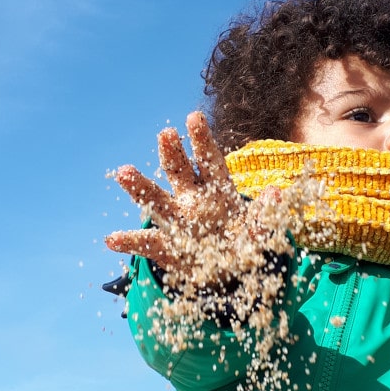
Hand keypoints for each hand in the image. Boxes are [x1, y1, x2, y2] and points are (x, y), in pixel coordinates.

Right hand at [106, 111, 278, 284]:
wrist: (229, 273)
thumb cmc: (244, 243)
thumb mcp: (260, 230)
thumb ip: (267, 214)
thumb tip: (277, 193)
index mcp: (216, 190)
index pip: (209, 160)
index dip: (202, 140)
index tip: (193, 117)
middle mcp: (191, 200)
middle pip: (179, 172)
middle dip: (172, 153)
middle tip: (166, 133)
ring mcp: (176, 222)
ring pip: (156, 200)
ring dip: (140, 186)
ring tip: (124, 171)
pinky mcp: (166, 248)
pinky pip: (147, 243)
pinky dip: (129, 241)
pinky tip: (112, 239)